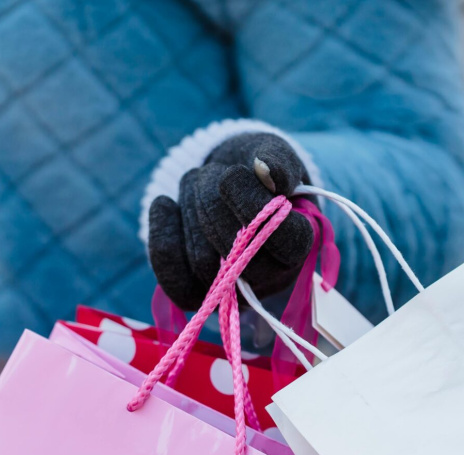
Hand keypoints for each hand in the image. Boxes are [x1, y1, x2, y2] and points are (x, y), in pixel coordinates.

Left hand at [147, 132, 313, 309]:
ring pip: (202, 262)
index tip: (230, 174)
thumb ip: (277, 159)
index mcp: (300, 243)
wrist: (225, 183)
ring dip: (190, 211)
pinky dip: (163, 239)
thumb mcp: (270, 152)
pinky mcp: (197, 293)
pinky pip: (175, 282)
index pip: (286, 240)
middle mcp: (271, 276)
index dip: (253, 208)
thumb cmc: (254, 169)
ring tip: (197, 181)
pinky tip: (163, 203)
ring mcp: (233, 290)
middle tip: (210, 172)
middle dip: (212, 202)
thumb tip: (266, 169)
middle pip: (236, 253)